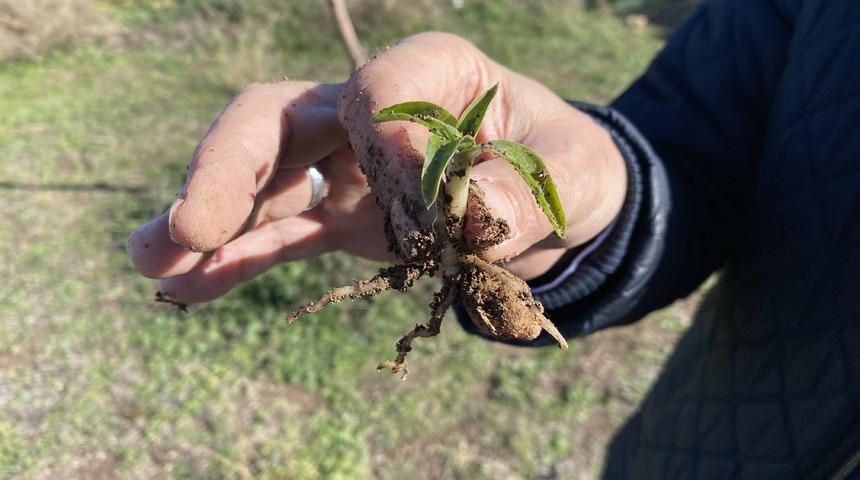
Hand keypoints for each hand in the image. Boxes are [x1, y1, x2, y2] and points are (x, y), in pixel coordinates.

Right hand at [127, 32, 626, 304]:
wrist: (560, 206)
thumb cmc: (568, 171)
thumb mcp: (573, 176)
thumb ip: (528, 192)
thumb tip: (468, 219)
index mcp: (434, 74)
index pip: (378, 88)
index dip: (386, 144)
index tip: (426, 203)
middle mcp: (376, 109)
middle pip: (281, 116)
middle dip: (231, 167)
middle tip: (193, 224)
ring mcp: (349, 163)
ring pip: (262, 174)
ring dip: (209, 216)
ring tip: (153, 260)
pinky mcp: (345, 215)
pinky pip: (282, 232)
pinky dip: (238, 257)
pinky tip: (189, 287)